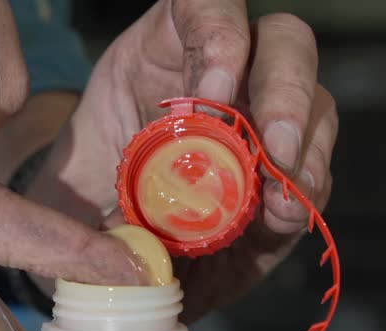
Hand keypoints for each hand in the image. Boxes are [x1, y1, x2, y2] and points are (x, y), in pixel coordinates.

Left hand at [25, 1, 338, 319]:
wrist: (103, 250)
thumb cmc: (81, 200)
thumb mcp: (69, 187)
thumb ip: (91, 197)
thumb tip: (130, 234)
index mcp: (165, 53)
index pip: (205, 4)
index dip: (219, 34)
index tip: (213, 95)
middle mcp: (228, 75)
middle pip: (284, 46)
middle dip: (285, 93)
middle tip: (272, 147)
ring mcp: (265, 125)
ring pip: (316, 107)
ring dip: (305, 150)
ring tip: (281, 196)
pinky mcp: (284, 181)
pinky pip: (312, 176)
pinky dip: (302, 195)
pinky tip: (284, 215)